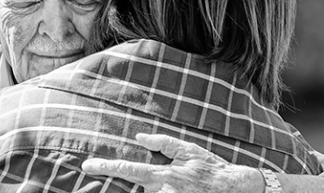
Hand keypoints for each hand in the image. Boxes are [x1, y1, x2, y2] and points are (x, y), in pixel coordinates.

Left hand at [81, 133, 265, 192]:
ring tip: (180, 184)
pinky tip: (177, 188)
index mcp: (164, 174)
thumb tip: (140, 136)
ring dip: (154, 189)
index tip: (87, 165)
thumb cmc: (212, 168)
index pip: (128, 169)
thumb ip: (163, 142)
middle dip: (143, 183)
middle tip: (170, 178)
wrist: (236, 189)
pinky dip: (159, 192)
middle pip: (136, 189)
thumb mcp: (189, 150)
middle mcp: (163, 192)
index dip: (105, 167)